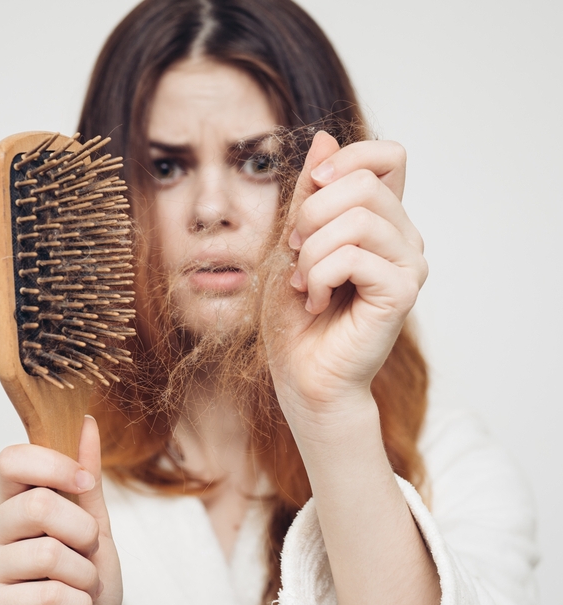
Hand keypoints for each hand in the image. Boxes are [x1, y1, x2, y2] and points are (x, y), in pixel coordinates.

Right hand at [0, 416, 121, 604]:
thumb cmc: (84, 581)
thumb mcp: (95, 526)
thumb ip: (87, 479)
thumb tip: (86, 423)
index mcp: (12, 502)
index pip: (12, 458)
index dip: (53, 464)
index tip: (85, 482)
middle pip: (37, 505)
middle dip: (84, 532)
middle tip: (87, 552)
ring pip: (48, 553)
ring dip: (85, 576)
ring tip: (80, 588)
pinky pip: (49, 592)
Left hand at [263, 132, 427, 421]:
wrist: (301, 371)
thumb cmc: (295, 312)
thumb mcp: (292, 241)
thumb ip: (309, 194)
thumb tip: (324, 136)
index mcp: (380, 220)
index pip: (388, 156)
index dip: (347, 159)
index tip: (312, 188)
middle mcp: (403, 237)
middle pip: (364, 182)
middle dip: (311, 214)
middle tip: (296, 252)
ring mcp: (408, 265)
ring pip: (358, 219)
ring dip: (311, 252)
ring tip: (304, 283)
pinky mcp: (402, 293)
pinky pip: (354, 257)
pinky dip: (318, 277)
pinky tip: (316, 301)